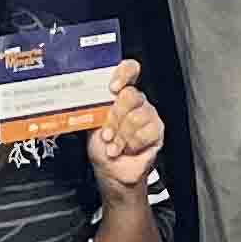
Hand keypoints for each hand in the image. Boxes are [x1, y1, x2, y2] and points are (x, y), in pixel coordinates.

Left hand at [88, 60, 165, 197]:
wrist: (113, 172)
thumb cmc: (102, 146)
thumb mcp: (90, 124)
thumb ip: (91, 107)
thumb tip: (83, 96)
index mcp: (118, 93)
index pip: (129, 70)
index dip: (123, 74)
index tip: (113, 89)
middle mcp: (135, 100)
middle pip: (130, 95)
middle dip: (115, 118)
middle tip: (107, 134)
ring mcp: (148, 114)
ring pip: (137, 116)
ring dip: (121, 136)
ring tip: (114, 147)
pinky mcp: (157, 130)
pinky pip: (147, 132)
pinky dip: (133, 144)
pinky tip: (127, 149)